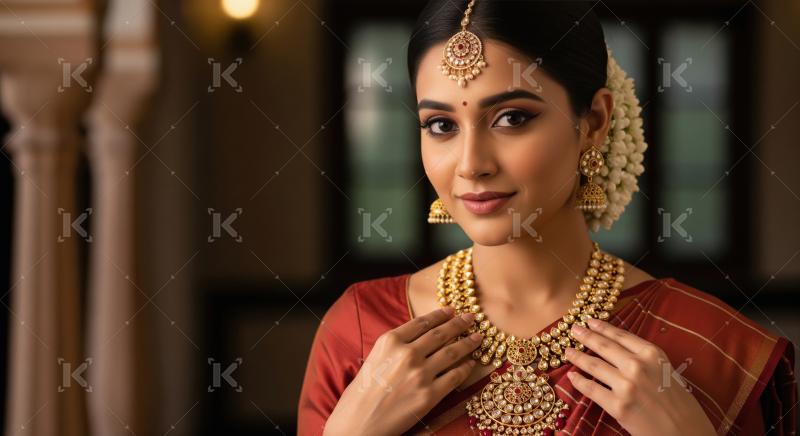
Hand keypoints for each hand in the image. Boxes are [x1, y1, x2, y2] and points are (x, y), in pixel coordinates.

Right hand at [324, 307, 482, 435]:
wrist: (359, 423)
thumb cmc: (363, 392)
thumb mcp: (375, 357)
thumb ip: (397, 345)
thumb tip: (423, 336)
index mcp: (390, 341)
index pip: (422, 322)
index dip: (440, 315)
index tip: (451, 310)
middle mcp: (407, 354)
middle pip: (440, 334)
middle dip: (459, 324)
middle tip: (472, 318)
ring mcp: (420, 374)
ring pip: (452, 352)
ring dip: (468, 343)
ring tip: (478, 338)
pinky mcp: (429, 395)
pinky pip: (455, 376)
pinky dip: (466, 368)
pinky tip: (471, 363)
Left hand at [564, 317, 715, 435]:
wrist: (687, 434)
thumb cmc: (681, 405)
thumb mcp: (667, 372)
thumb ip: (645, 360)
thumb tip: (619, 351)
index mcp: (652, 355)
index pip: (621, 336)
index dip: (603, 327)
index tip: (590, 321)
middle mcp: (637, 366)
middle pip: (604, 347)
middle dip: (586, 336)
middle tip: (573, 329)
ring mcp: (626, 386)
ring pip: (594, 366)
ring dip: (577, 357)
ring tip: (568, 351)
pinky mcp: (618, 406)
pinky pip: (591, 390)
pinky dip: (579, 382)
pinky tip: (571, 376)